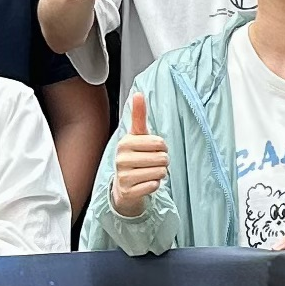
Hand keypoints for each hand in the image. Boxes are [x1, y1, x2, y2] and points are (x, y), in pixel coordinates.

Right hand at [108, 93, 168, 215]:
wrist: (123, 187)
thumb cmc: (134, 157)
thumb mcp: (137, 136)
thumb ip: (139, 116)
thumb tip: (138, 94)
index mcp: (125, 143)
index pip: (159, 142)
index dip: (163, 147)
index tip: (155, 149)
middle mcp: (121, 159)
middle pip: (162, 158)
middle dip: (163, 162)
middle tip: (152, 163)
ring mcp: (123, 176)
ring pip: (160, 172)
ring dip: (160, 174)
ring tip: (149, 173)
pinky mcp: (128, 191)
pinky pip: (154, 186)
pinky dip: (155, 185)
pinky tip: (146, 183)